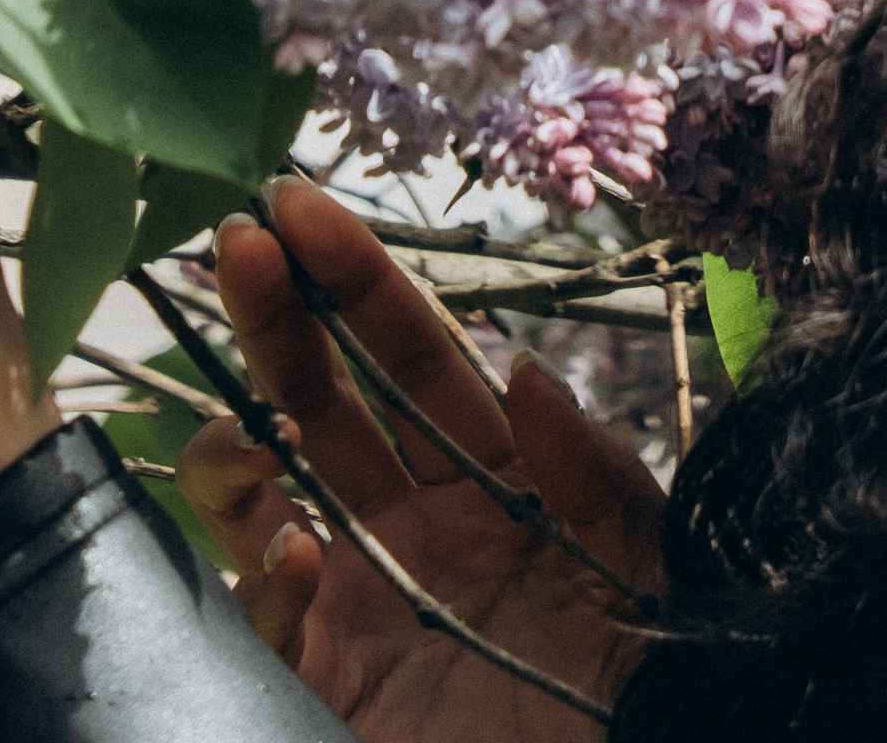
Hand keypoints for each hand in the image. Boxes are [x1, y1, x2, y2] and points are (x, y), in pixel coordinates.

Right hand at [180, 182, 664, 741]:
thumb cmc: (649, 678)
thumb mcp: (650, 562)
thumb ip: (598, 471)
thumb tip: (521, 372)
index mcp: (491, 474)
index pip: (411, 354)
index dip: (355, 275)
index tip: (298, 202)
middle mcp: (411, 524)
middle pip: (320, 397)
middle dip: (275, 315)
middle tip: (238, 242)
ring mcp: (362, 601)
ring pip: (262, 501)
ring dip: (236, 449)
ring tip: (257, 431)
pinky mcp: (329, 685)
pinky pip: (268, 625)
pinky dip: (267, 585)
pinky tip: (298, 553)